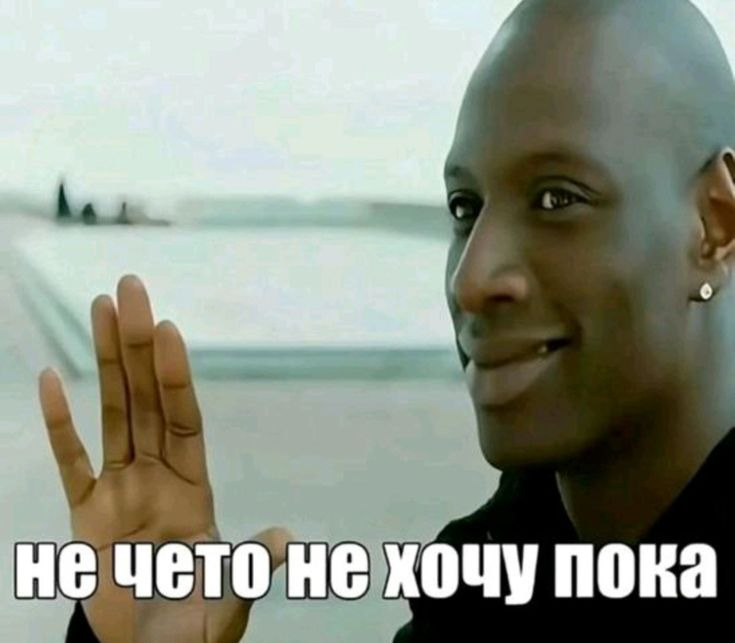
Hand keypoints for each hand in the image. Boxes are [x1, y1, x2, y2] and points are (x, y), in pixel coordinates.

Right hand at [40, 275, 289, 641]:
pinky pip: (70, 459)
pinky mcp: (85, 511)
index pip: (183, 416)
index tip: (166, 326)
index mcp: (194, 485)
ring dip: (104, 362)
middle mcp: (157, 473)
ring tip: (100, 308)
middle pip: (146, 398)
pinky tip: (49, 379)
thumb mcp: (230, 592)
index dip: (175, 374)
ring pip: (112, 412)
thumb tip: (286, 540)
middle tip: (129, 287)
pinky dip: (58, 423)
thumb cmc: (196, 622)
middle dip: (137, 344)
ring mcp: (120, 487)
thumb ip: (250, 564)